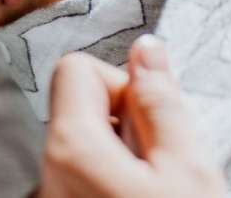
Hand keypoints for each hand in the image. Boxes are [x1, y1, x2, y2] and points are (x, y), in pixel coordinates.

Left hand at [35, 36, 225, 197]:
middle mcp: (44, 176)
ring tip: (150, 187)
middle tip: (157, 161)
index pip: (76, 70)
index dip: (118, 83)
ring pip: (83, 141)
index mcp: (71, 150)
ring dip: (120, 151)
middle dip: (123, 119)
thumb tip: (147, 47)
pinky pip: (79, 173)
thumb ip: (161, 99)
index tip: (146, 121)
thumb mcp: (187, 166)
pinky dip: (107, 175)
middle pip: (79, 107)